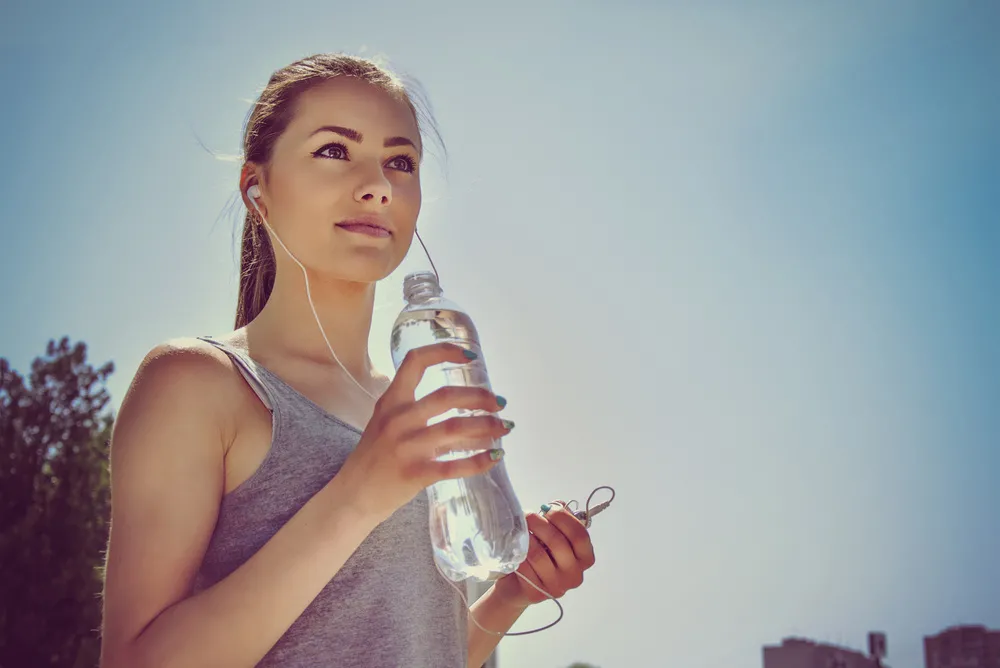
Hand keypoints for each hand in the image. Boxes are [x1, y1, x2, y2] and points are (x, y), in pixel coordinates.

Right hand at [339, 342, 510, 522]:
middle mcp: (398, 420)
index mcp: (390, 401)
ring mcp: (406, 447)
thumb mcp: (386, 424)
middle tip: (499, 402)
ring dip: (486, 426)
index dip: (444, 352)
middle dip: (479, 397)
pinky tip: (495, 456)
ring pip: (455, 429)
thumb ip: (416, 411)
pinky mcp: (414, 474)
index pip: (415, 362)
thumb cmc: (374, 457)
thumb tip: (464, 407)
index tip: (469, 355)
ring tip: (504, 427)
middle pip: (446, 396)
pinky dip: (479, 461)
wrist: (352, 496)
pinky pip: (454, 466)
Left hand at [493, 505, 596, 607]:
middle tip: (528, 515)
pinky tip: (514, 550)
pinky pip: (525, 567)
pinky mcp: (537, 594)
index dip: (564, 518)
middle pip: (558, 543)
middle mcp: (575, 575)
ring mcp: (557, 587)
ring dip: (526, 538)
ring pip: (538, 555)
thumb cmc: (539, 553)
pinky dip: (517, 555)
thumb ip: (559, 520)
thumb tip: (556, 504)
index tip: (548, 509)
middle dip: (539, 524)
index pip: (580, 536)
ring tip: (519, 531)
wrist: (517, 585)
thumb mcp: (553, 536)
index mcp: (584, 558)